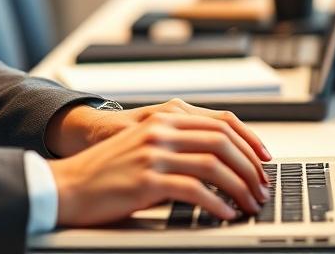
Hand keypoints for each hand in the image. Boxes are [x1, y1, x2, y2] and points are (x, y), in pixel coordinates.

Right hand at [47, 108, 271, 227]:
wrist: (69, 185)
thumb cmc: (107, 172)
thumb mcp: (144, 145)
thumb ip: (176, 143)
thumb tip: (219, 159)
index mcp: (163, 119)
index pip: (221, 122)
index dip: (250, 142)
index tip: (265, 161)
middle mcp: (160, 131)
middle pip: (223, 141)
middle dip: (250, 168)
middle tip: (261, 189)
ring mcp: (154, 154)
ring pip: (214, 165)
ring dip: (240, 188)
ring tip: (250, 204)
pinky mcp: (147, 180)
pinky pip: (195, 190)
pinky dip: (217, 204)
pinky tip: (225, 214)